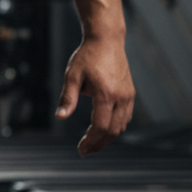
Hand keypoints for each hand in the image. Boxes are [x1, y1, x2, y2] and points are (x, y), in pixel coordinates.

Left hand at [55, 35, 135, 155]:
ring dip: (108, 137)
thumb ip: (68, 98)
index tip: (81, 149)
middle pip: (113, 130)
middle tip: (85, 151)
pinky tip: (103, 130)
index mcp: (106, 94)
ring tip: (92, 144)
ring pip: (122, 125)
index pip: (101, 126)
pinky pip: (126, 117)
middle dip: (99, 144)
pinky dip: (115, 127)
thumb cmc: (87, 57)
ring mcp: (128, 95)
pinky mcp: (130, 93)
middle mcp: (121, 96)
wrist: (106, 40)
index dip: (91, 141)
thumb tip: (60, 117)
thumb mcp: (72, 76)